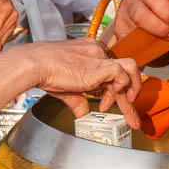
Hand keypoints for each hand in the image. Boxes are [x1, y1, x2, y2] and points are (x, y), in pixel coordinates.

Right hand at [19, 39, 141, 127]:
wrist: (35, 65)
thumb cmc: (44, 71)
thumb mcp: (65, 88)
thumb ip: (78, 100)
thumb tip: (82, 113)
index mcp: (89, 51)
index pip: (111, 68)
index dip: (114, 89)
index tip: (110, 103)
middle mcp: (97, 52)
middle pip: (122, 72)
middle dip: (129, 95)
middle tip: (132, 116)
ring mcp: (100, 57)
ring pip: (129, 69)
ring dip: (133, 88)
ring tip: (130, 105)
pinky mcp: (100, 66)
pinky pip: (121, 73)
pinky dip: (121, 86)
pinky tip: (109, 99)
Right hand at [108, 0, 168, 42]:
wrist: (144, 10)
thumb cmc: (162, 6)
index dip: (167, 11)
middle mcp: (130, 2)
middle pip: (140, 15)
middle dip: (159, 27)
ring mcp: (122, 18)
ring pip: (133, 31)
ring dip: (151, 39)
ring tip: (164, 41)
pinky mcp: (119, 32)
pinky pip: (129, 42)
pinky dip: (142, 47)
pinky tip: (153, 47)